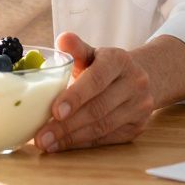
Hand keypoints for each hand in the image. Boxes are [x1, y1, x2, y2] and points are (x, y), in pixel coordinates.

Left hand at [34, 32, 155, 152]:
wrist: (143, 77)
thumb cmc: (106, 66)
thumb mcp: (92, 53)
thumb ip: (76, 49)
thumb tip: (62, 40)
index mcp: (119, 60)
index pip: (97, 79)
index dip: (75, 97)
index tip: (54, 111)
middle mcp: (134, 83)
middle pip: (98, 108)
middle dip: (67, 125)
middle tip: (41, 135)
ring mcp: (139, 107)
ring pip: (102, 126)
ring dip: (71, 137)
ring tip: (47, 143)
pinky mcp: (137, 127)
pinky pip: (107, 138)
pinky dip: (82, 143)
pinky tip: (63, 145)